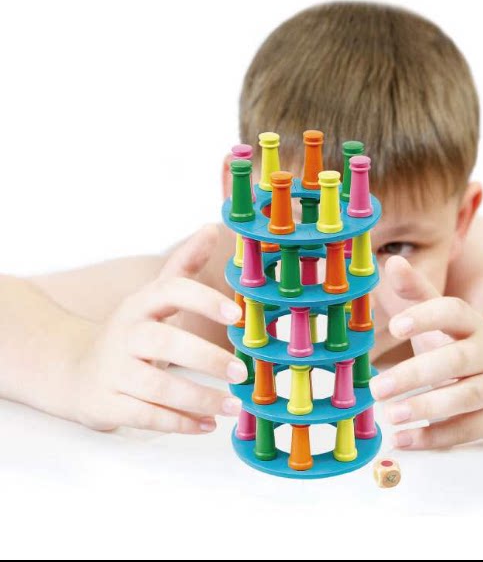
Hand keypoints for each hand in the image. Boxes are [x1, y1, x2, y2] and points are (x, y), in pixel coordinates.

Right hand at [70, 225, 246, 433]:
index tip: (237, 316)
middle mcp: (125, 335)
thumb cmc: (130, 331)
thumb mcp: (152, 296)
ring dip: (201, 399)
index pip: (171, 292)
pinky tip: (208, 424)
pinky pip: (147, 417)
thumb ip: (183, 265)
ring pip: (159, 388)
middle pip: (165, 343)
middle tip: (241, 372)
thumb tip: (212, 228)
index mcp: (140, 304)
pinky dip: (180, 423)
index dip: (204, 301)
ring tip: (235, 406)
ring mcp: (113, 371)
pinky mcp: (106, 404)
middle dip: (207, 359)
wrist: (73, 370)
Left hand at [370, 256, 482, 448]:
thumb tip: (393, 261)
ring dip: (426, 407)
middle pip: (455, 360)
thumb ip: (418, 292)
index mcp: (472, 324)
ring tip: (390, 414)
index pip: (453, 312)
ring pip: (463, 398)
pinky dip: (434, 437)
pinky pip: (465, 431)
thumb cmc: (467, 341)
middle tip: (377, 387)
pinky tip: (403, 438)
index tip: (395, 326)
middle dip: (416, 373)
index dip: (426, 317)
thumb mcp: (446, 317)